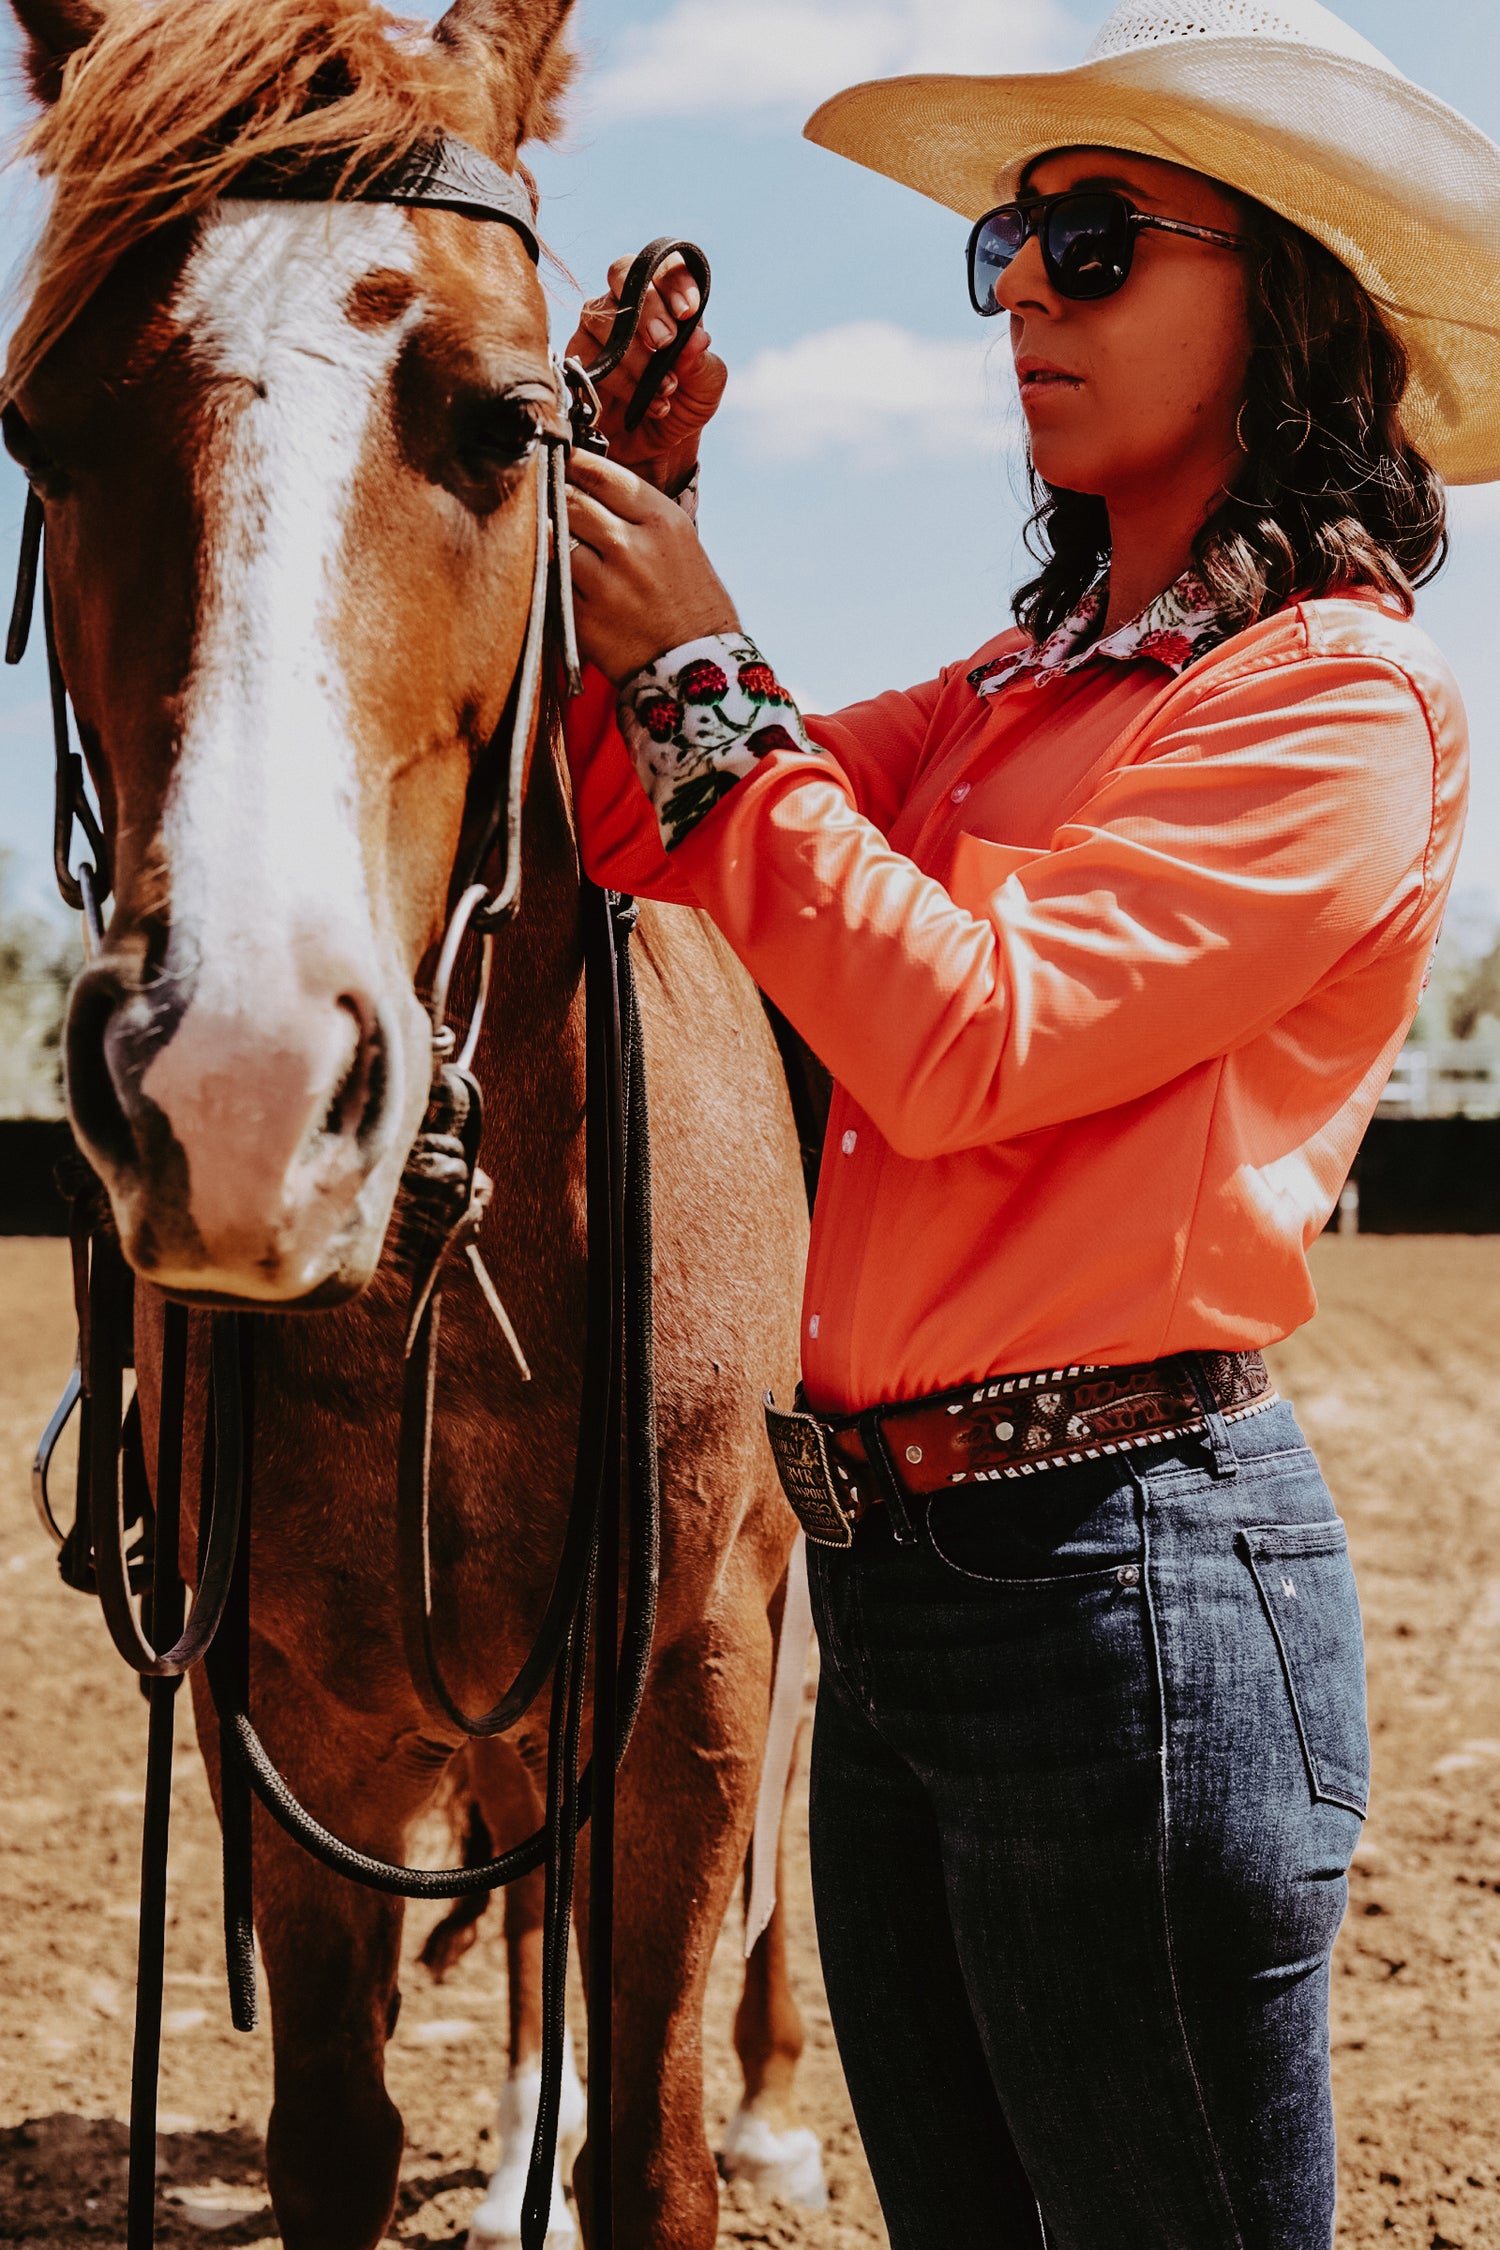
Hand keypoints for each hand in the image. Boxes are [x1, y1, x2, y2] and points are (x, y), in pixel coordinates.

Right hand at [564, 253, 726, 493]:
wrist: (655, 449)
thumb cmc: (683, 407)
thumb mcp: (706, 389)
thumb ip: (704, 363)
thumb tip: (697, 338)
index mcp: (665, 299)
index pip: (664, 265)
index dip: (673, 279)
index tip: (688, 310)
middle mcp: (628, 304)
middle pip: (623, 274)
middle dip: (648, 308)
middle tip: (666, 343)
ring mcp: (598, 329)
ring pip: (603, 317)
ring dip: (635, 355)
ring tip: (664, 389)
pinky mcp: (577, 359)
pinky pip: (587, 357)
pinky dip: (618, 382)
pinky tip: (641, 403)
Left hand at [566, 450, 738, 684]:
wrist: (699, 668)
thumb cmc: (690, 601)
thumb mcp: (679, 542)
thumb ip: (637, 512)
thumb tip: (587, 481)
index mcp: (662, 522)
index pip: (602, 474)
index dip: (574, 463)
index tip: (560, 458)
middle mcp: (632, 548)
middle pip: (571, 499)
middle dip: (555, 493)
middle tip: (546, 493)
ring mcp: (604, 585)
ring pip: (554, 538)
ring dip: (548, 533)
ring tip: (550, 535)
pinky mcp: (583, 618)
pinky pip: (552, 580)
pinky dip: (550, 573)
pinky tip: (556, 574)